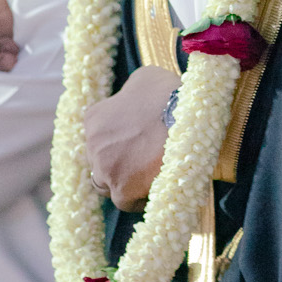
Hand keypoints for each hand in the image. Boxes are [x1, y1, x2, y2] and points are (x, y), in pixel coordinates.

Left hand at [84, 66, 176, 211]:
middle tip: (145, 161)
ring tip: (152, 177)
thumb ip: (130, 94)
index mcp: (94, 116)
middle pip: (99, 163)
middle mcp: (92, 143)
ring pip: (108, 184)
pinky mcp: (122, 190)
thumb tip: (136, 102)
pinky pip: (125, 202)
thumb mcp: (145, 79)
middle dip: (118, 163)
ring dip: (125, 182)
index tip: (137, 143)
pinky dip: (138, 198)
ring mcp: (105, 168)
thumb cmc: (170, 93)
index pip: (98, 138)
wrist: (188, 117)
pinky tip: (156, 189)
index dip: (119, 142)